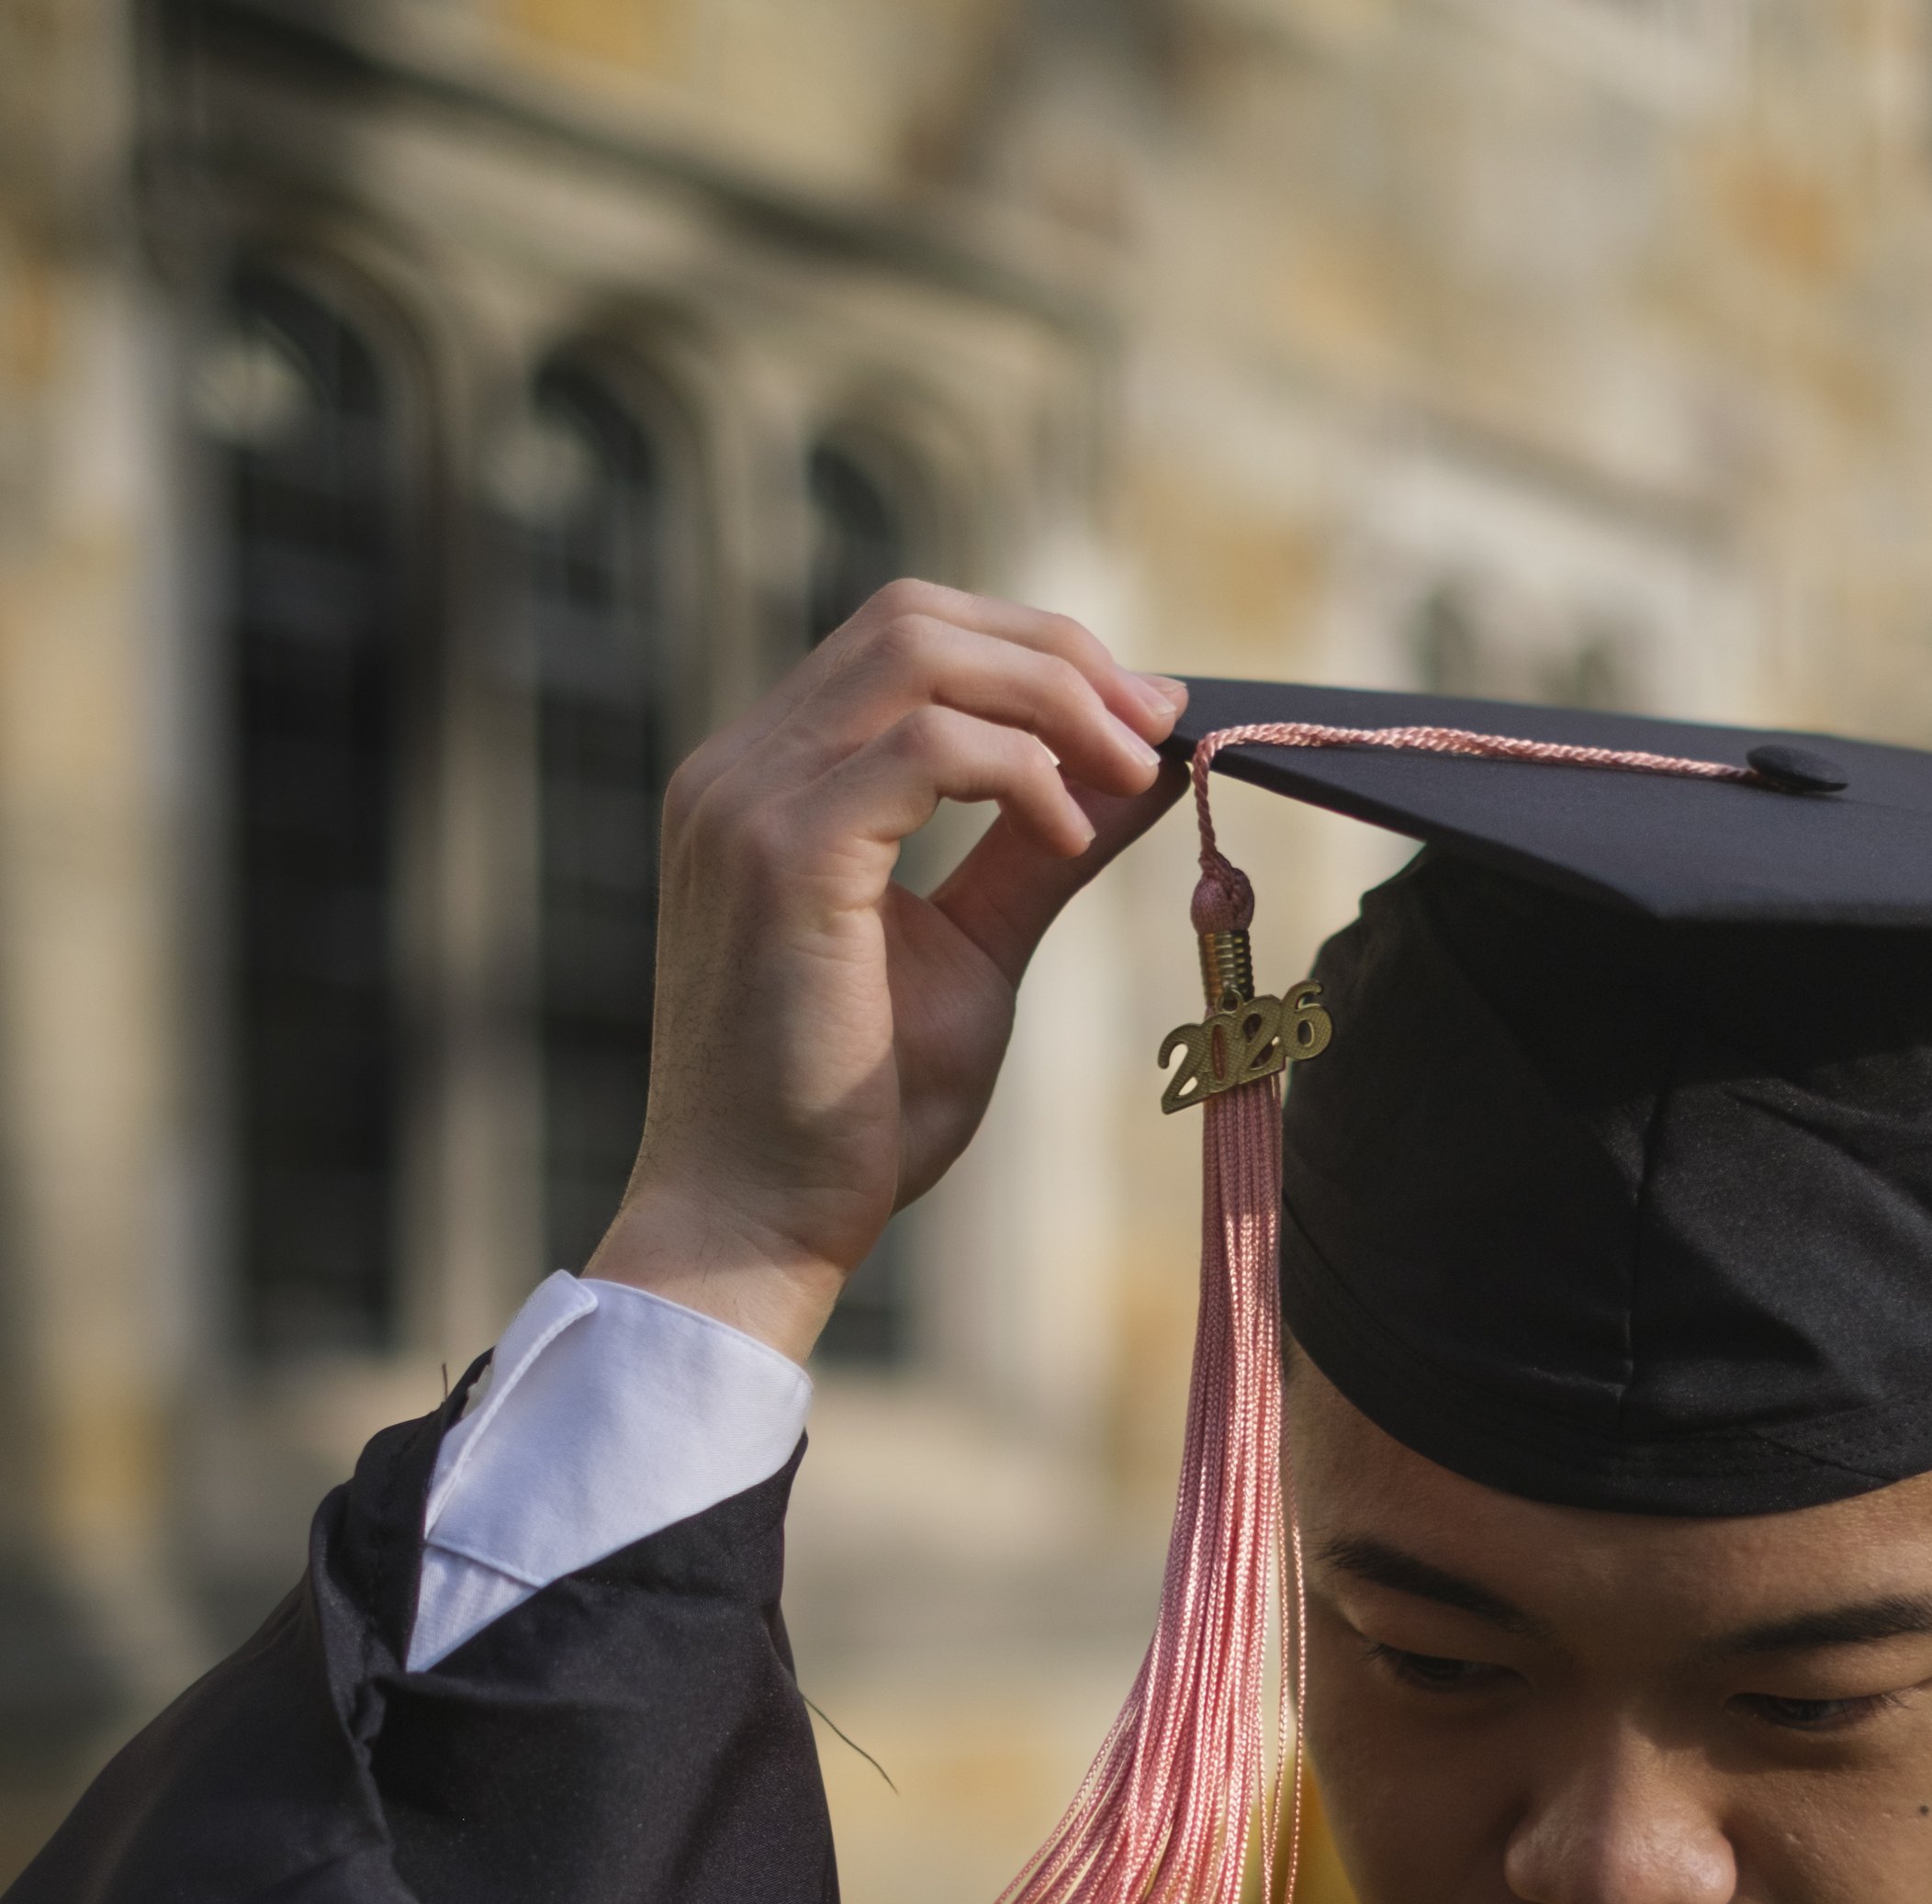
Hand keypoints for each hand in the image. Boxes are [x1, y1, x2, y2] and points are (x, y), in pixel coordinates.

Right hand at [589, 583, 1186, 1356]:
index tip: (1142, 717)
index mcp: (767, 784)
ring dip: (1053, 698)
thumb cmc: (851, 1118)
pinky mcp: (781, 854)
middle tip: (1157, 725)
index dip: (1035, 655)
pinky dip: (1021, 771)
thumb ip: (1038, 854)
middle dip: (1057, 654)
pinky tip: (1071, 839)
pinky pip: (926, 744)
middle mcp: (738, 771)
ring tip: (1132, 773)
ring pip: (919, 651)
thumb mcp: (971, 955)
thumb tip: (1144, 771)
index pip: (902, 641)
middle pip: (912, 616)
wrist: (755, 1224)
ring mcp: (747, 803)